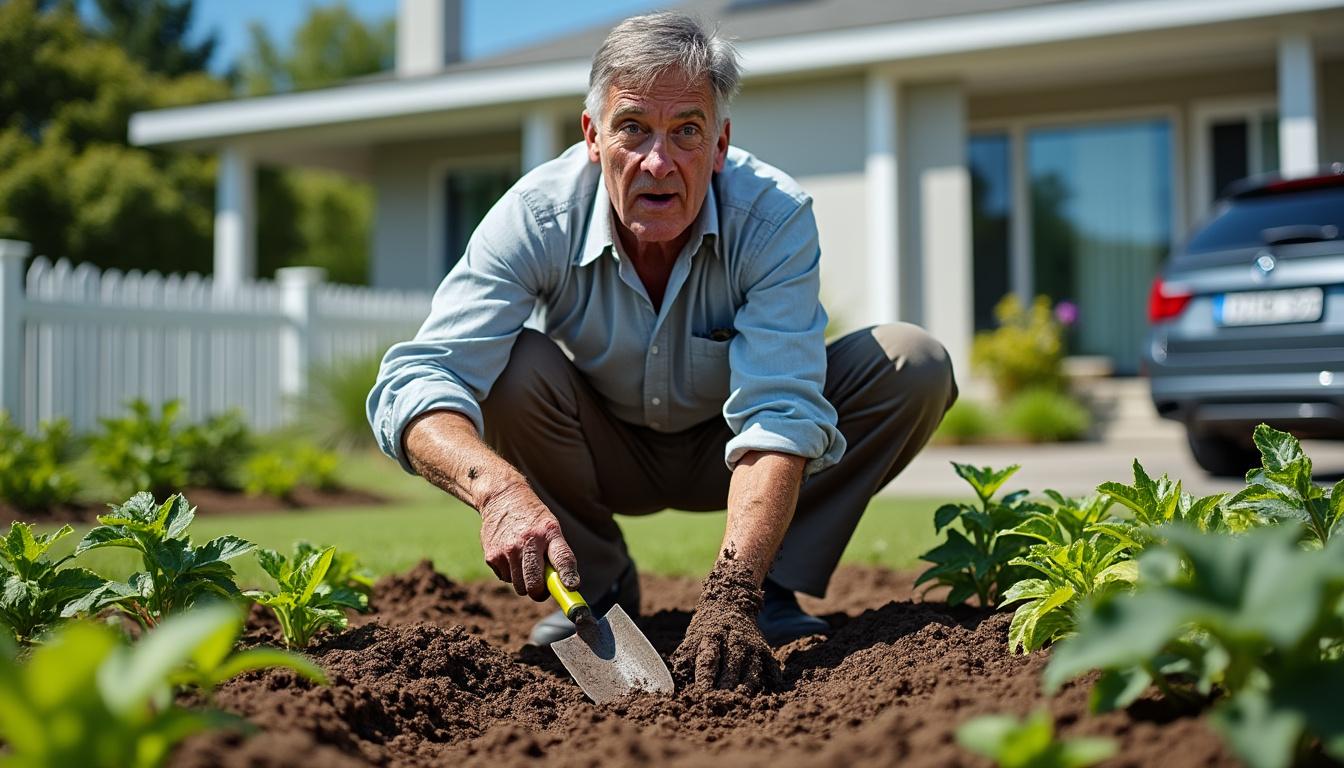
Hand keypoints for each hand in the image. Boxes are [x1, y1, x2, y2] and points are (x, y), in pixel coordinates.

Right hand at [478, 483, 578, 599]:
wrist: (502, 498)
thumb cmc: (532, 519)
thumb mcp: (551, 528)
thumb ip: (558, 555)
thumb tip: (566, 586)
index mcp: (548, 532)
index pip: (562, 558)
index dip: (567, 576)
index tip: (572, 587)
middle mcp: (527, 541)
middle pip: (534, 585)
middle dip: (539, 591)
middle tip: (542, 586)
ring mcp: (507, 550)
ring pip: (519, 586)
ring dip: (524, 581)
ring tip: (524, 561)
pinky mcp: (492, 556)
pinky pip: (506, 578)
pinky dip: (510, 573)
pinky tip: (510, 555)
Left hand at [671, 553, 782, 693]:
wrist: (731, 601)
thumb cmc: (708, 626)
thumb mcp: (693, 635)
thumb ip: (686, 656)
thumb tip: (674, 678)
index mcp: (712, 636)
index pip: (708, 659)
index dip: (705, 677)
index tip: (702, 693)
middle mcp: (733, 639)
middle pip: (731, 667)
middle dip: (725, 687)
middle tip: (720, 704)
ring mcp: (750, 645)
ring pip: (750, 670)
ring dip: (745, 688)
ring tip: (740, 703)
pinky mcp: (764, 649)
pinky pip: (770, 666)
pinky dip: (771, 679)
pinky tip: (770, 692)